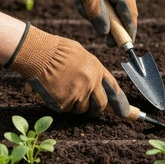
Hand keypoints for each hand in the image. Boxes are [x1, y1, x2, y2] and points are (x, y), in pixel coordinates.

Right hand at [7, 23, 129, 116]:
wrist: (39, 54)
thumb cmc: (57, 50)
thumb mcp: (82, 55)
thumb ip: (92, 70)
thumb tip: (97, 83)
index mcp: (97, 70)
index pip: (114, 89)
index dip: (120, 103)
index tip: (126, 113)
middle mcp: (91, 83)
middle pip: (100, 105)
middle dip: (96, 109)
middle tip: (90, 108)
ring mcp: (78, 94)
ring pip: (81, 108)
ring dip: (75, 104)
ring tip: (63, 89)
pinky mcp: (64, 103)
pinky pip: (65, 109)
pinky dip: (60, 104)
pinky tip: (53, 91)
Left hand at [59, 0, 137, 46]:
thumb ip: (96, 15)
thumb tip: (104, 34)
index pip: (130, 17)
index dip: (128, 33)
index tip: (125, 46)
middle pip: (124, 16)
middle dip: (110, 25)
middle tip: (104, 39)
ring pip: (115, 11)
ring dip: (98, 13)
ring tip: (81, 3)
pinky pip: (110, 5)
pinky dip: (97, 6)